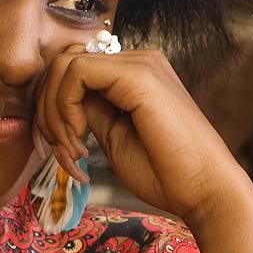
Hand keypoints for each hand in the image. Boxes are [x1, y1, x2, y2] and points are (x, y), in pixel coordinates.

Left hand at [34, 46, 252, 233]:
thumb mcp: (114, 137)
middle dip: (46, 110)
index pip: (73, 70)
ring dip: (53, 113)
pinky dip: (64, 108)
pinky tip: (81, 139)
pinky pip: (76, 72)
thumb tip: (60, 102)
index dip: (52, 108)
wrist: (206, 192)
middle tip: (60, 154)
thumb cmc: (165, 174)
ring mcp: (141, 64)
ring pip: (64, 65)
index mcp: (134, 75)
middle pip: (64, 63)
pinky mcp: (139, 75)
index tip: (60, 151)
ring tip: (73, 153)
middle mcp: (138, 61)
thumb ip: (90, 112)